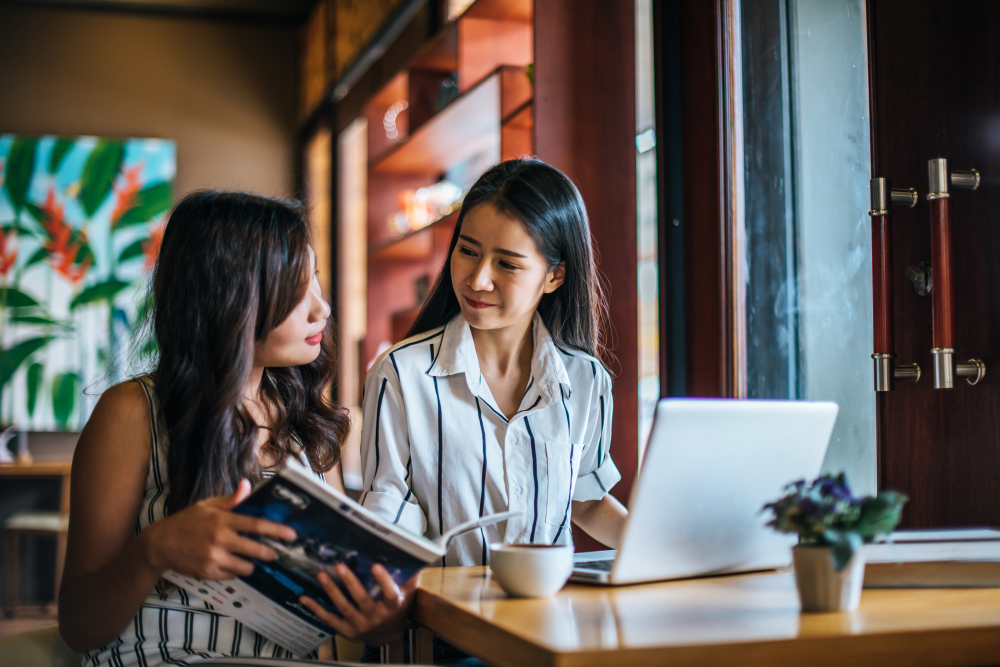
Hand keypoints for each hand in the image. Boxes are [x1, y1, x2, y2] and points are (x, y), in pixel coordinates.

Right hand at [141, 479, 296, 579]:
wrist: (160, 544)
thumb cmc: (187, 521)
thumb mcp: (207, 505)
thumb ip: (231, 499)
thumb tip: (248, 485)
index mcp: (222, 520)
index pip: (256, 525)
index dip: (276, 530)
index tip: (291, 534)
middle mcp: (219, 540)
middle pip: (256, 549)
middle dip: (270, 552)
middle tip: (276, 552)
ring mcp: (214, 559)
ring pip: (246, 566)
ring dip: (252, 563)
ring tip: (251, 558)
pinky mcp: (208, 573)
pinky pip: (232, 575)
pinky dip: (236, 570)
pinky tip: (231, 563)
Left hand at [300, 564, 417, 645]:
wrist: (386, 636)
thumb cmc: (397, 609)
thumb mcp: (407, 594)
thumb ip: (410, 577)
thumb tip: (414, 554)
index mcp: (392, 606)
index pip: (390, 594)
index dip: (384, 581)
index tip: (376, 565)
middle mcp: (376, 617)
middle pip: (362, 600)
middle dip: (350, 583)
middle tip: (340, 566)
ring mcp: (360, 625)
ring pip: (344, 607)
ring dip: (332, 591)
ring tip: (322, 575)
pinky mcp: (346, 630)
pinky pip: (330, 619)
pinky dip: (316, 608)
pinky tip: (305, 597)